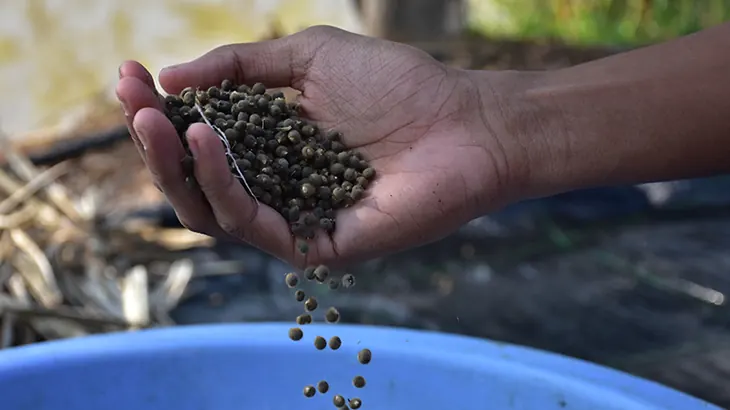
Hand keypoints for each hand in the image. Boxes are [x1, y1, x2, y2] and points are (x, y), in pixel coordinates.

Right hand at [116, 26, 514, 267]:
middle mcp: (276, 186)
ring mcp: (295, 218)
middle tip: (133, 105)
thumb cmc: (398, 86)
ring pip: (211, 210)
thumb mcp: (309, 57)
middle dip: (155, 143)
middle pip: (194, 182)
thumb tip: (172, 76)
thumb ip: (242, 66)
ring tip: (160, 121)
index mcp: (272, 147)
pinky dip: (225, 184)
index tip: (129, 78)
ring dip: (176, 166)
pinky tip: (208, 142)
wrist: (465, 122)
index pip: (199, 141)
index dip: (160, 112)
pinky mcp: (317, 245)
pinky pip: (254, 225)